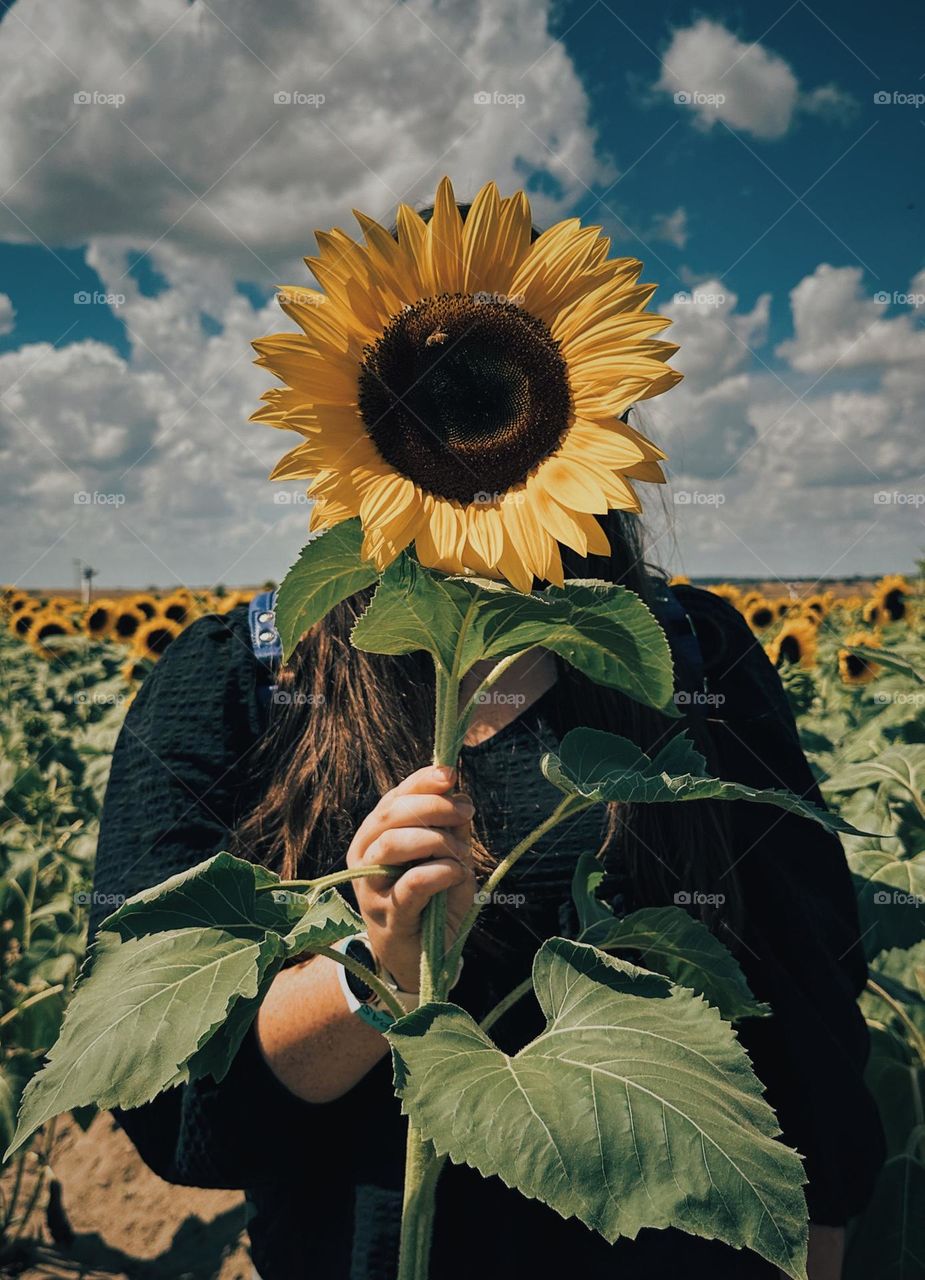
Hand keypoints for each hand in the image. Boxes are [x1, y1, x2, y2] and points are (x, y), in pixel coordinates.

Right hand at [346, 765, 476, 991]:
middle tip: (465, 812)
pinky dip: (441, 871)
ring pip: (393, 844)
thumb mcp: (447, 857)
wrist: (424, 959)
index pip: (393, 798)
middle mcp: (365, 857)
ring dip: (437, 840)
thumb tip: (458, 792)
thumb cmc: (433, 902)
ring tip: (461, 855)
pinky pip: (413, 882)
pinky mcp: (388, 916)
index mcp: (375, 836)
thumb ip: (450, 827)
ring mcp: (371, 887)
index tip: (451, 775)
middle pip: (391, 815)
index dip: (421, 781)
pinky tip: (457, 873)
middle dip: (433, 806)